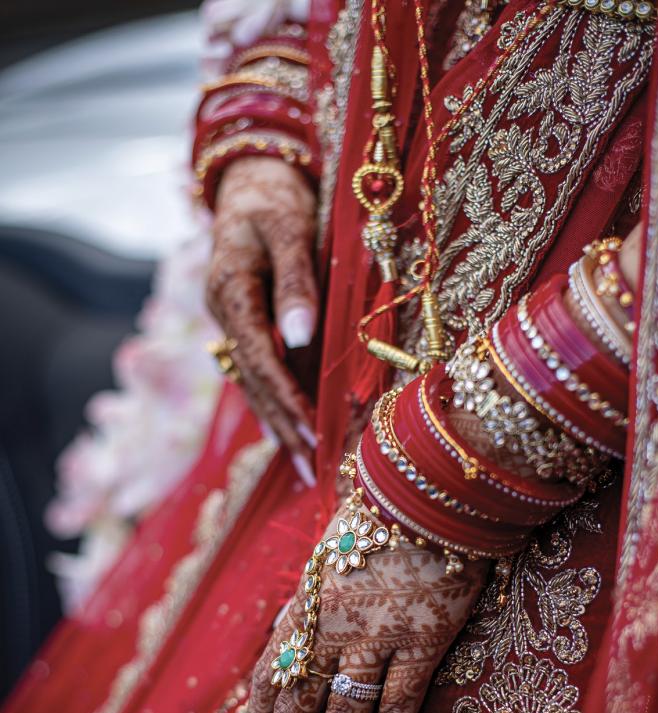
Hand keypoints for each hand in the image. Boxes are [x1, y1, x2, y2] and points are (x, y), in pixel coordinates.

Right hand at [207, 156, 318, 480]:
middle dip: (285, 429)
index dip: (286, 399)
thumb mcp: (288, 227)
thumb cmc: (275, 197)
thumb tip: (302, 338)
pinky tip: (290, 432)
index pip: (260, 359)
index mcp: (231, 292)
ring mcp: (232, 324)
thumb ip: (295, 283)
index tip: (313, 432)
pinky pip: (259, 373)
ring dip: (280, 426)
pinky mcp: (245, 326)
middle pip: (255, 383)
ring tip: (307, 465)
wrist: (251, 179)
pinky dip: (276, 404)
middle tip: (314, 470)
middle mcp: (226, 316)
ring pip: (255, 384)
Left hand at [233, 505, 488, 712]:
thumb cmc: (383, 518)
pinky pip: (399, 709)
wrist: (435, 489)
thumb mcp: (332, 553)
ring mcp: (376, 635)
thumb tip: (287, 630)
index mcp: (307, 604)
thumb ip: (312, 598)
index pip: (270, 677)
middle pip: (295, 710)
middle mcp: (331, 625)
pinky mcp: (422, 641)